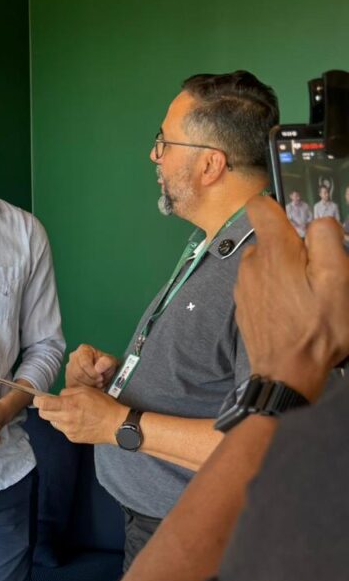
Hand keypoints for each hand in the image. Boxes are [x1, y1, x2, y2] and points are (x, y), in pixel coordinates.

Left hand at [35, 386, 126, 444]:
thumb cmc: (103, 405)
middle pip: (43, 415)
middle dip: (45, 408)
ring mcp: (68, 430)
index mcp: (69, 405)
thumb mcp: (86, 391)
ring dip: (56, 417)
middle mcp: (66, 419)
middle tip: (53, 405)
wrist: (115, 425)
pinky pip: (63, 429)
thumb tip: (58, 396)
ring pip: (53, 422)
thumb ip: (68, 392)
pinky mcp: (72, 438)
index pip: (43, 404)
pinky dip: (66, 425)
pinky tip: (77, 421)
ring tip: (69, 413)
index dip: (38, 400)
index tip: (40, 398)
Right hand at [66, 344, 117, 388]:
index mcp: (84, 350)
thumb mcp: (111, 362)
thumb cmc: (106, 366)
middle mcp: (74, 357)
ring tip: (97, 384)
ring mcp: (69, 368)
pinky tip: (91, 387)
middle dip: (91, 380)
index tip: (101, 377)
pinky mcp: (68, 379)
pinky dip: (83, 389)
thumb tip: (98, 368)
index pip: (84, 363)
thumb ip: (106, 362)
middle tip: (100, 382)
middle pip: (78, 373)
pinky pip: (73, 386)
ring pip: (75, 381)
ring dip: (88, 385)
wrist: (104, 375)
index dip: (93, 373)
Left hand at [236, 196, 348, 399]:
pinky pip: (261, 284)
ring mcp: (243, 285)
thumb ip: (326, 238)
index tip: (299, 223)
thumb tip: (318, 219)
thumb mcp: (337, 278)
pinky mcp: (243, 305)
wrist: (287, 375)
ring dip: (286, 271)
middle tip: (316, 276)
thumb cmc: (316, 329)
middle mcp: (251, 263)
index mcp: (273, 250)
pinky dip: (277, 291)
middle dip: (294, 248)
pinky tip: (292, 311)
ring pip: (267, 262)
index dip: (280, 206)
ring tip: (305, 298)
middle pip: (272, 238)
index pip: (260, 205)